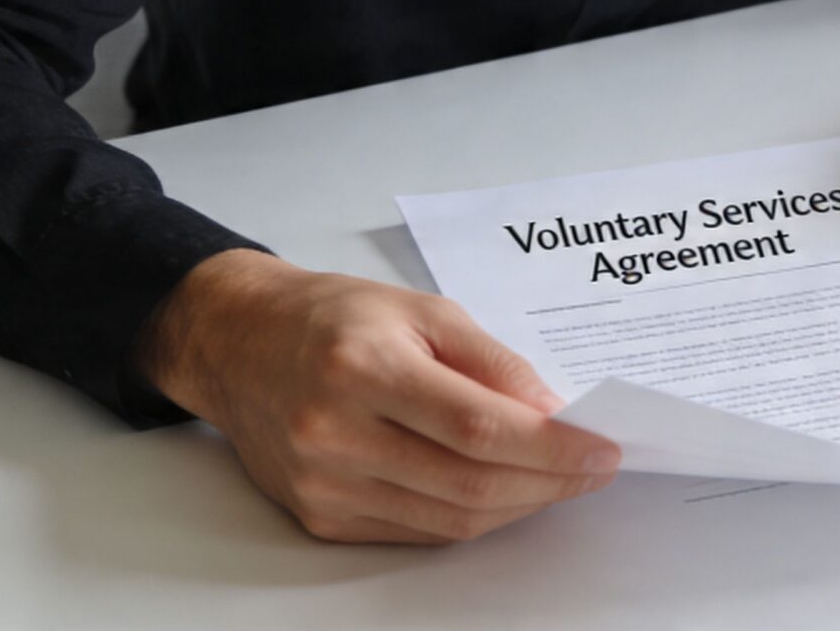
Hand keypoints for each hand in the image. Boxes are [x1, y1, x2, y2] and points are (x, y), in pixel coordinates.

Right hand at [134, 249, 620, 543]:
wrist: (239, 344)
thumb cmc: (330, 317)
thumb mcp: (419, 309)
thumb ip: (490, 362)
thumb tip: (552, 413)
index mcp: (362, 369)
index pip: (478, 427)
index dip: (551, 449)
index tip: (600, 450)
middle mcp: (335, 433)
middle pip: (469, 482)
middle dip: (547, 482)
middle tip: (590, 468)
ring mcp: (324, 484)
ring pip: (449, 517)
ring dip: (516, 504)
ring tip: (553, 478)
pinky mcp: (320, 516)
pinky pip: (417, 530)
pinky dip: (469, 514)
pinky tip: (498, 489)